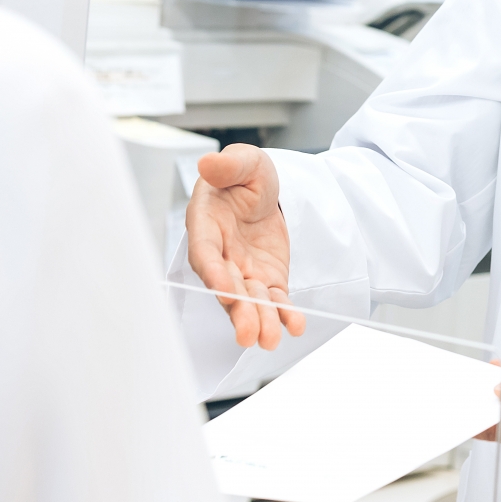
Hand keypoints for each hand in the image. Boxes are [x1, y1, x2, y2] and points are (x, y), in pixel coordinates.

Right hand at [185, 144, 307, 350]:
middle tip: (248, 333)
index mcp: (207, 225)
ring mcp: (244, 271)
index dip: (213, 272)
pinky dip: (284, 313)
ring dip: (259, 320)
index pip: (205, 253)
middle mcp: (222, 255)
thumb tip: (208, 163)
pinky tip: (295, 326)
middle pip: (227, 287)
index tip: (224, 288)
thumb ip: (230, 165)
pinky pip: (275, 300)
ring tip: (270, 340)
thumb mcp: (245, 161)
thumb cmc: (245, 176)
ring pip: (250, 300)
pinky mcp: (267, 280)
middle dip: (238, 310)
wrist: (268, 191)